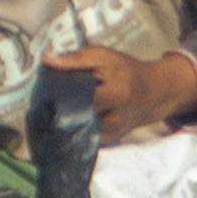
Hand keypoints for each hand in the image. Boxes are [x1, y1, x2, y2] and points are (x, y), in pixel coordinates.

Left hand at [46, 46, 196, 139]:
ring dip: (62, 122)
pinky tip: (65, 120)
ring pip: (77, 132)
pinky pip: (82, 138)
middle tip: (43, 104)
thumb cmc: (126, 71)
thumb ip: (76, 59)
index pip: (79, 99)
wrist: (152, 94)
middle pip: (75, 119)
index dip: (59, 97)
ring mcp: (111, 134)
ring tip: (54, 111)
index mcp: (116, 94)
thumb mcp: (104, 56)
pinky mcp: (108, 141)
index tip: (43, 94)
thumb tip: (47, 60)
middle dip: (57, 112)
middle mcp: (115, 119)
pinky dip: (71, 129)